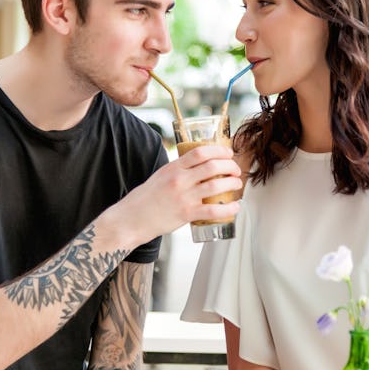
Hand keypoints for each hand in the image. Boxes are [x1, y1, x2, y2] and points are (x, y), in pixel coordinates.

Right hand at [115, 144, 241, 243]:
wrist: (131, 218)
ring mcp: (183, 197)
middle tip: (236, 171)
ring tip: (237, 185)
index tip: (228, 153)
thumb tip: (198, 165)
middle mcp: (179, 180)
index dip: (219, 150)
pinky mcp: (186, 214)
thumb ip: (179, 170)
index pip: (200, 152)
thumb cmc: (146, 198)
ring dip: (232, 184)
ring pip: (216, 186)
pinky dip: (228, 208)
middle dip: (230, 166)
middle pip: (212, 167)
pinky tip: (235, 207)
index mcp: (173, 168)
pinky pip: (213, 210)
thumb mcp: (161, 176)